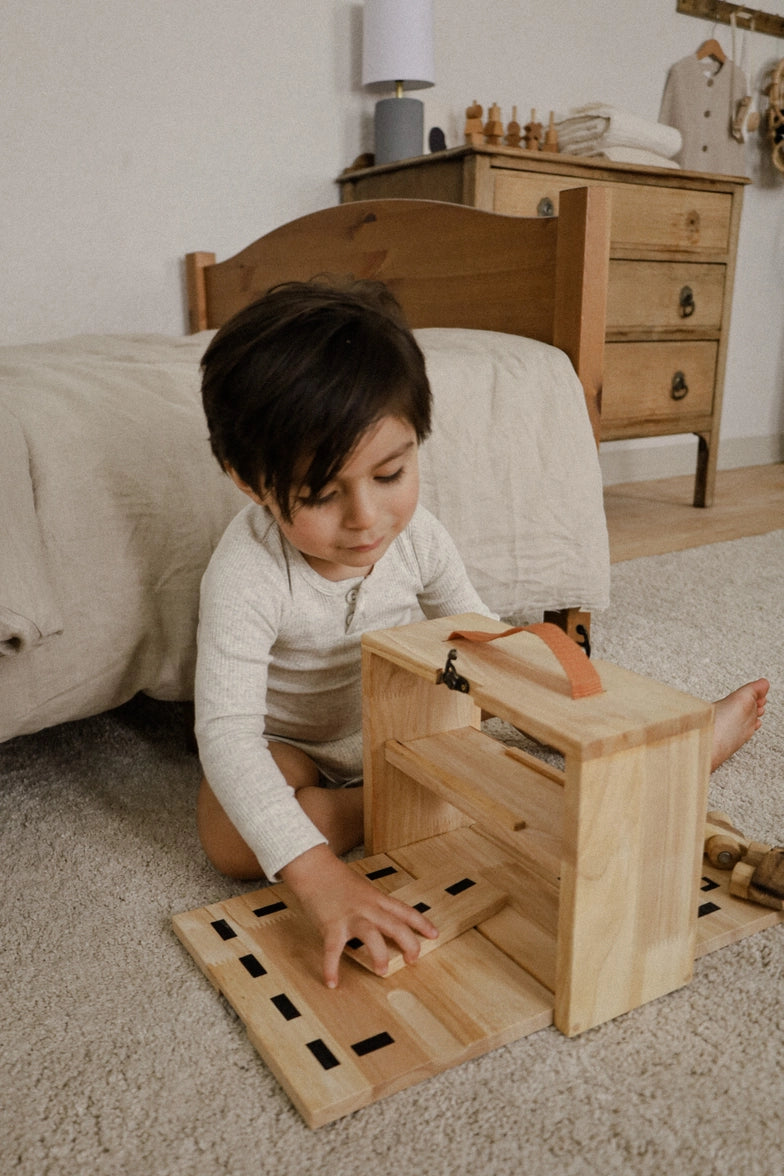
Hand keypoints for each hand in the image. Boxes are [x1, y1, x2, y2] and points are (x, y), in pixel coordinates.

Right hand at [280, 844, 437, 987]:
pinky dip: (331, 967)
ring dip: (379, 955)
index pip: (404, 911)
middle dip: (408, 943)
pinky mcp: (331, 925)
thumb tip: (383, 920)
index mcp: (376, 898)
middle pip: (395, 925)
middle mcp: (368, 907)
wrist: (314, 868)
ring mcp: (350, 916)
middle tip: (413, 960)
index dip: (421, 923)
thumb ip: (373, 904)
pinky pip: (333, 949)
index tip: (434, 935)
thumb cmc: (336, 878)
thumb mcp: (362, 888)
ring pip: (371, 935)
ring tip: (382, 972)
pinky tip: (332, 982)